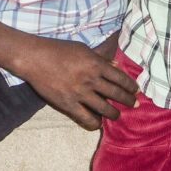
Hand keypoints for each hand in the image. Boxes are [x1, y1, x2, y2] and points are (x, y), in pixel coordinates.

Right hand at [20, 38, 137, 130]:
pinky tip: (98, 122)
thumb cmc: (58, 49)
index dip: (131, 86)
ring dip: (114, 114)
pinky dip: (95, 122)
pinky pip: (87, 118)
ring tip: (117, 115)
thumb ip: (100, 58)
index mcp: (96, 64)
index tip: (136, 90)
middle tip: (134, 104)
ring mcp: (80, 93)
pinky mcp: (68, 104)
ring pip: (105, 109)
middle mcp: (91, 79)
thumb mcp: (82, 49)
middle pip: (117, 94)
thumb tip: (116, 65)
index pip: (121, 78)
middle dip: (129, 100)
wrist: (34, 58)